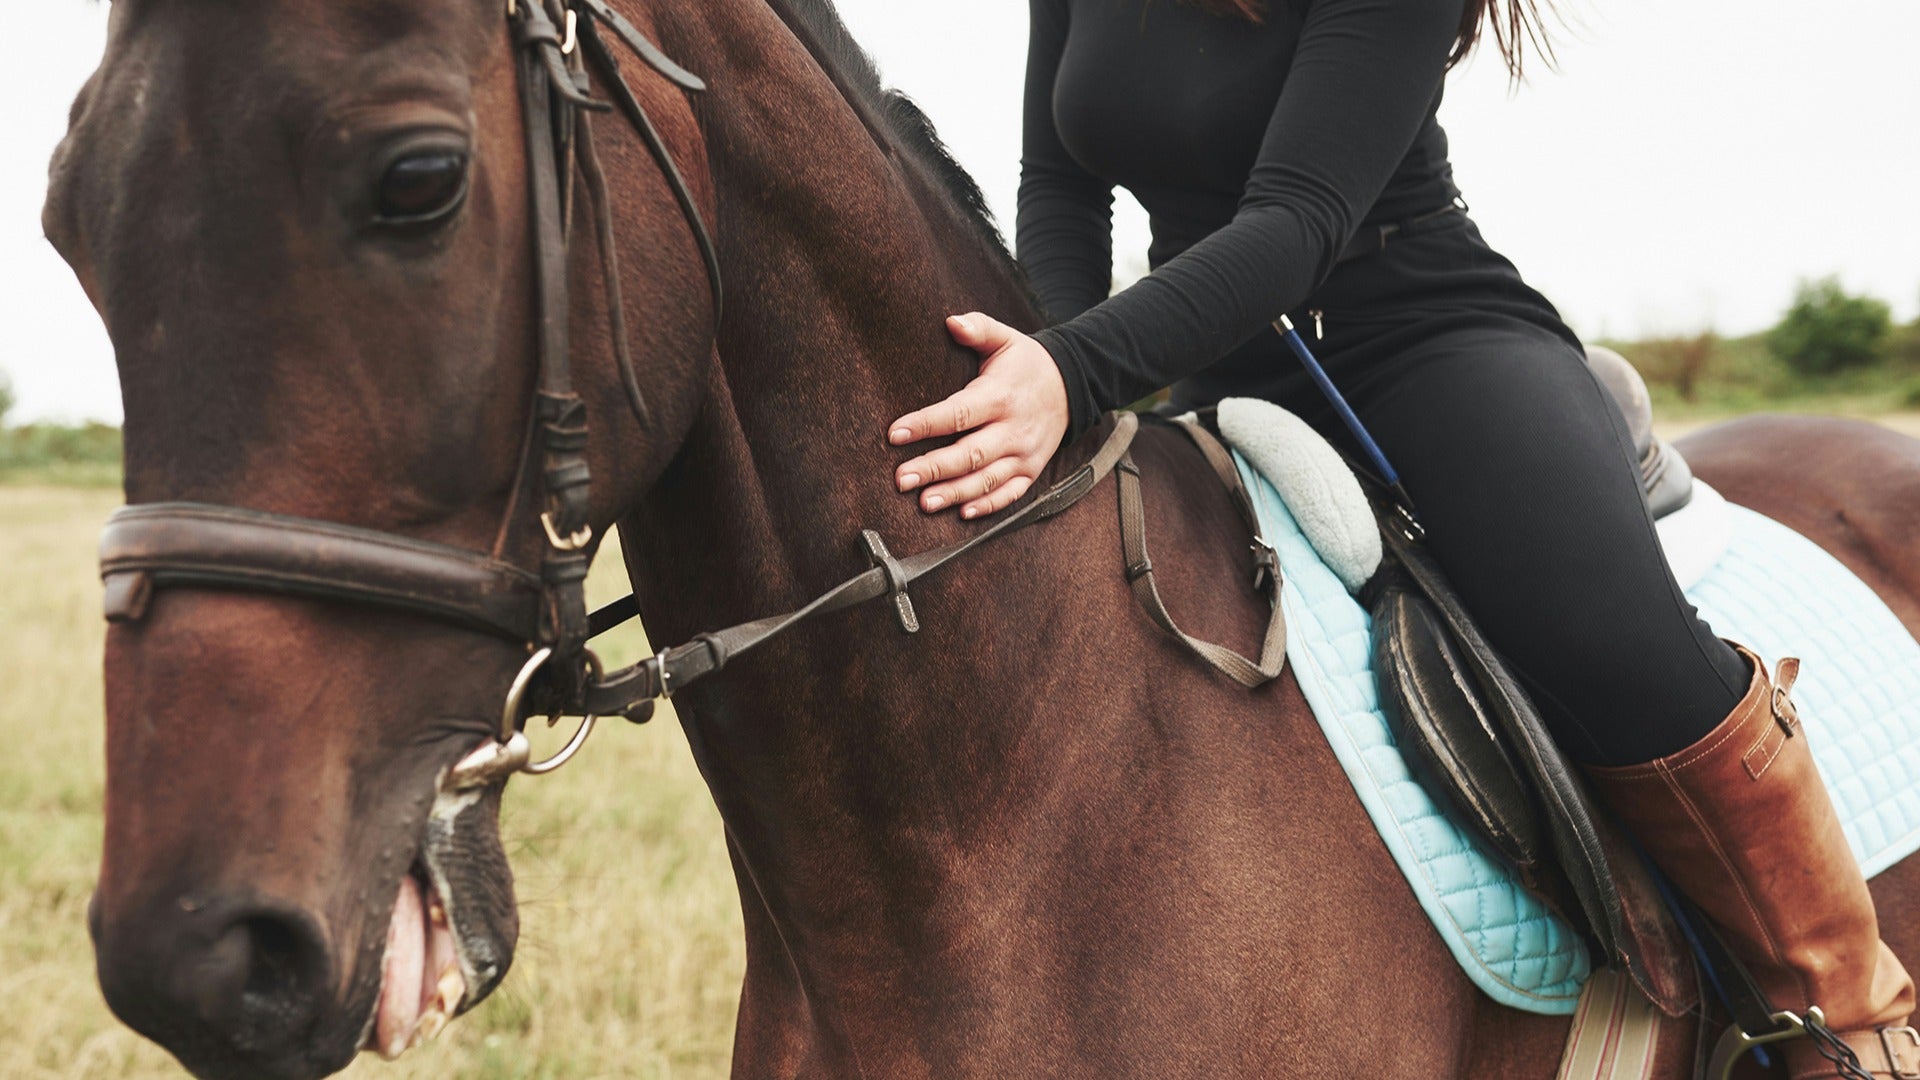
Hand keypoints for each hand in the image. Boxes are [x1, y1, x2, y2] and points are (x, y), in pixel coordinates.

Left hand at [888, 312, 1069, 518]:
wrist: (1072, 385)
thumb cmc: (1027, 363)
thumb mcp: (1006, 338)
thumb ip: (978, 328)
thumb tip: (951, 322)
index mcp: (1000, 396)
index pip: (959, 413)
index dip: (926, 424)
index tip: (895, 433)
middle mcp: (1013, 429)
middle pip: (969, 454)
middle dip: (933, 468)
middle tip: (901, 479)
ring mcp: (1024, 454)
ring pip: (986, 479)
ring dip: (954, 493)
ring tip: (923, 502)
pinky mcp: (1031, 470)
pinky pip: (1010, 494)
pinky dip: (988, 506)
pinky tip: (962, 513)